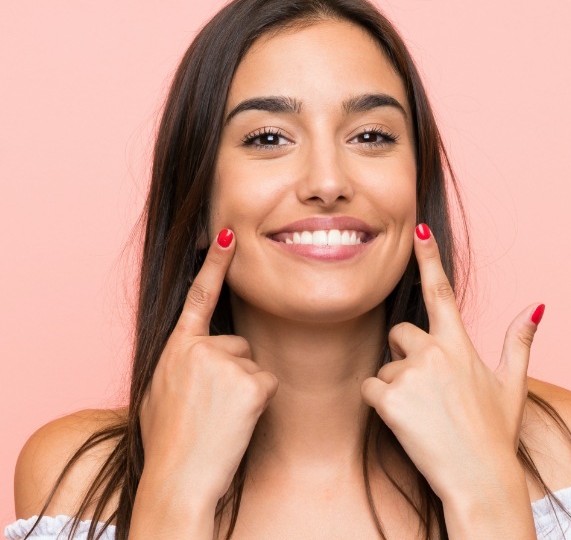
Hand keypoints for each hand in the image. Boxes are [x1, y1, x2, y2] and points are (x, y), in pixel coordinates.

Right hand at [139, 229, 278, 505]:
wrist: (176, 479)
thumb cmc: (169, 440)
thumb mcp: (161, 392)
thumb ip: (181, 363)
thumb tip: (196, 353)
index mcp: (176, 347)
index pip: (198, 295)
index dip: (214, 263)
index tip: (226, 232)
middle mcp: (199, 347)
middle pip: (237, 344)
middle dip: (232, 372)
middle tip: (211, 408)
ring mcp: (225, 362)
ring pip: (253, 364)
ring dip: (244, 390)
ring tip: (220, 417)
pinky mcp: (250, 382)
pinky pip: (266, 383)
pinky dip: (259, 403)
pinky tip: (237, 421)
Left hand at [361, 224, 543, 503]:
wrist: (479, 478)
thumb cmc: (494, 432)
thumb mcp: (512, 385)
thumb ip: (519, 342)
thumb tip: (536, 307)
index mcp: (460, 345)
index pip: (441, 292)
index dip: (429, 259)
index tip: (419, 231)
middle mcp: (434, 353)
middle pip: (400, 332)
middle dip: (405, 351)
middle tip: (423, 384)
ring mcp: (411, 375)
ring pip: (386, 365)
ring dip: (396, 385)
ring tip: (422, 412)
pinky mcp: (390, 399)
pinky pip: (371, 388)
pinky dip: (380, 402)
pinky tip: (403, 421)